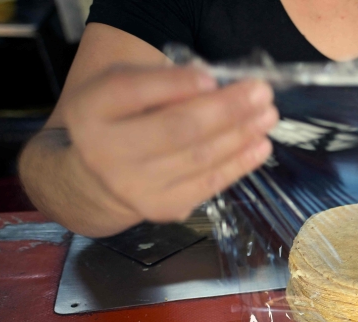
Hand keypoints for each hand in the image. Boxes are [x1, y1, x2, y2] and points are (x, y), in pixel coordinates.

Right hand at [61, 65, 277, 223]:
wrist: (98, 178)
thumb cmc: (121, 119)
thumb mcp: (124, 87)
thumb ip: (159, 81)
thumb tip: (214, 82)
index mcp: (89, 109)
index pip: (130, 91)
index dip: (174, 85)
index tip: (211, 77)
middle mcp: (104, 152)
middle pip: (176, 128)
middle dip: (226, 109)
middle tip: (262, 93)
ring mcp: (134, 186)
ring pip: (199, 158)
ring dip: (241, 135)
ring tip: (267, 115)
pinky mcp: (162, 208)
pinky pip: (209, 184)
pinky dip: (239, 163)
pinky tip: (260, 145)